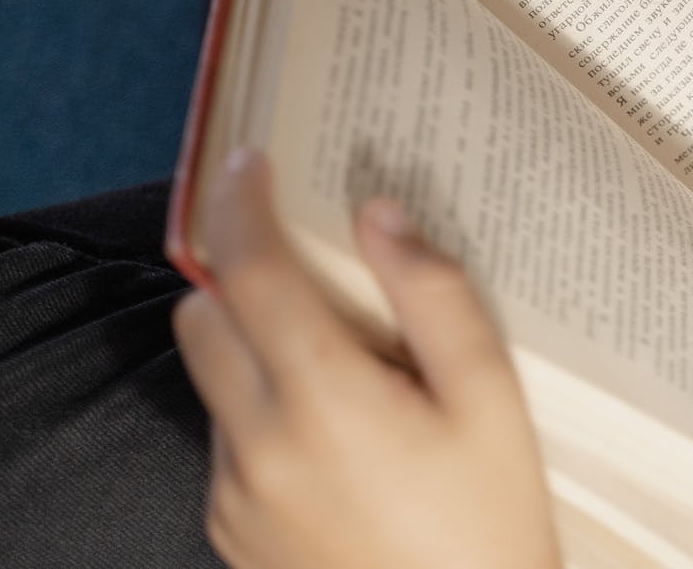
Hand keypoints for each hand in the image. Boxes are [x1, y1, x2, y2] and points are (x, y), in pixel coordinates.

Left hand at [171, 149, 559, 568]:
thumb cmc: (488, 525)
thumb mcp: (490, 400)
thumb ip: (434, 295)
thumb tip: (379, 216)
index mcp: (322, 398)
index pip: (249, 269)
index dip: (242, 202)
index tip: (249, 160)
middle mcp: (258, 444)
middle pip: (202, 315)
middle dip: (241, 276)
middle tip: (312, 271)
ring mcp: (236, 495)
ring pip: (212, 379)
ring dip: (254, 348)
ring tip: (346, 371)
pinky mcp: (232, 533)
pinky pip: (228, 441)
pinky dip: (263, 413)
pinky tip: (339, 441)